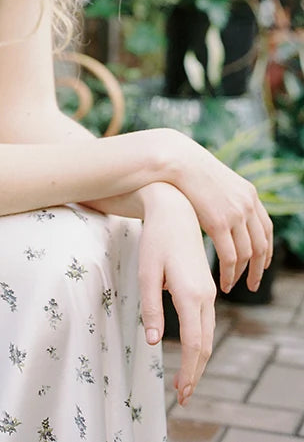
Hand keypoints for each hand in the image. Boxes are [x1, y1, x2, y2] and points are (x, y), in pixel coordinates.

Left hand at [139, 183, 216, 405]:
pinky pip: (206, 321)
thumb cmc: (156, 241)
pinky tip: (191, 350)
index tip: (181, 393)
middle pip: (205, 343)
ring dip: (198, 358)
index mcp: (190, 294)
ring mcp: (208, 290)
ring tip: (186, 380)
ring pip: (208, 333)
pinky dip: (200, 341)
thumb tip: (154, 341)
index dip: (188, 371)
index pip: (193, 344)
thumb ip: (150, 308)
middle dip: (196, 371)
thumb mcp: (146, 273)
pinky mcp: (204, 286)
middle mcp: (205, 296)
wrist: (175, 212)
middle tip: (184, 396)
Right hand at [172, 135, 272, 294]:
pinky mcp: (219, 222)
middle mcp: (248, 205)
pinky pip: (229, 257)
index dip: (266, 249)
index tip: (262, 263)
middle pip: (261, 245)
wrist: (180, 161)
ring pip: (247, 254)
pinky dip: (229, 273)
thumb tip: (224, 209)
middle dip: (258, 268)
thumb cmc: (191, 170)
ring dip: (241, 274)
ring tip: (232, 285)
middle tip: (252, 283)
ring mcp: (236, 214)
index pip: (266, 229)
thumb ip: (227, 197)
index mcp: (250, 194)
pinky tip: (223, 282)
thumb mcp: (218, 181)